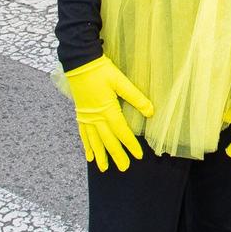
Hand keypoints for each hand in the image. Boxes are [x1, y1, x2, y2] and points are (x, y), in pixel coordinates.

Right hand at [64, 56, 153, 171]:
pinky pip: (83, 135)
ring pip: (94, 141)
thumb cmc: (101, 71)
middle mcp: (96, 117)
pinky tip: (88, 156)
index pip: (122, 132)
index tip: (138, 155)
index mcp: (107, 110)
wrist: (79, 63)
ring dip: (100, 155)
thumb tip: (151, 111)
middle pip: (108, 141)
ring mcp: (87, 117)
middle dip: (116, 155)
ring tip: (104, 168)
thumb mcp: (121, 81)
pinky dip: (86, 146)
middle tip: (124, 168)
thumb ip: (136, 97)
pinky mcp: (80, 114)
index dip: (130, 144)